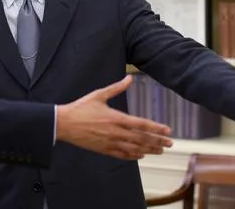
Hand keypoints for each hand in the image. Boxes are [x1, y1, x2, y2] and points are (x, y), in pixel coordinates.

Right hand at [56, 75, 172, 160]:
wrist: (64, 124)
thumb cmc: (81, 108)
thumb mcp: (99, 94)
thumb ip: (116, 87)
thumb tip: (129, 78)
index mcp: (116, 118)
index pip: (142, 124)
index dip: (156, 128)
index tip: (168, 131)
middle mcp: (116, 132)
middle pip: (142, 139)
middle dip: (158, 141)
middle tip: (170, 144)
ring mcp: (110, 143)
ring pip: (135, 149)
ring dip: (149, 150)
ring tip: (160, 150)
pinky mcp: (104, 150)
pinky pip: (122, 155)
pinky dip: (133, 156)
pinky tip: (141, 155)